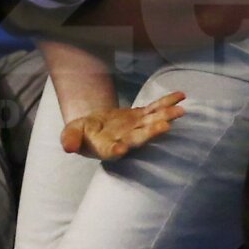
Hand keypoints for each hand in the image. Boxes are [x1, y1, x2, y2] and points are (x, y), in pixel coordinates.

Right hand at [60, 92, 185, 159]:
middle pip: (139, 138)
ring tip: (180, 111)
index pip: (111, 151)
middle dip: (152, 132)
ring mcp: (136, 128)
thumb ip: (70, 139)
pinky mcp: (141, 117)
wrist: (94, 129)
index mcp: (106, 148)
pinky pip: (156, 109)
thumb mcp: (71, 135)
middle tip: (165, 127)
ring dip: (166, 117)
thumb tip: (68, 147)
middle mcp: (125, 140)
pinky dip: (167, 102)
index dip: (116, 150)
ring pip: (152, 123)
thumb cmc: (81, 135)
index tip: (121, 149)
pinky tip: (180, 97)